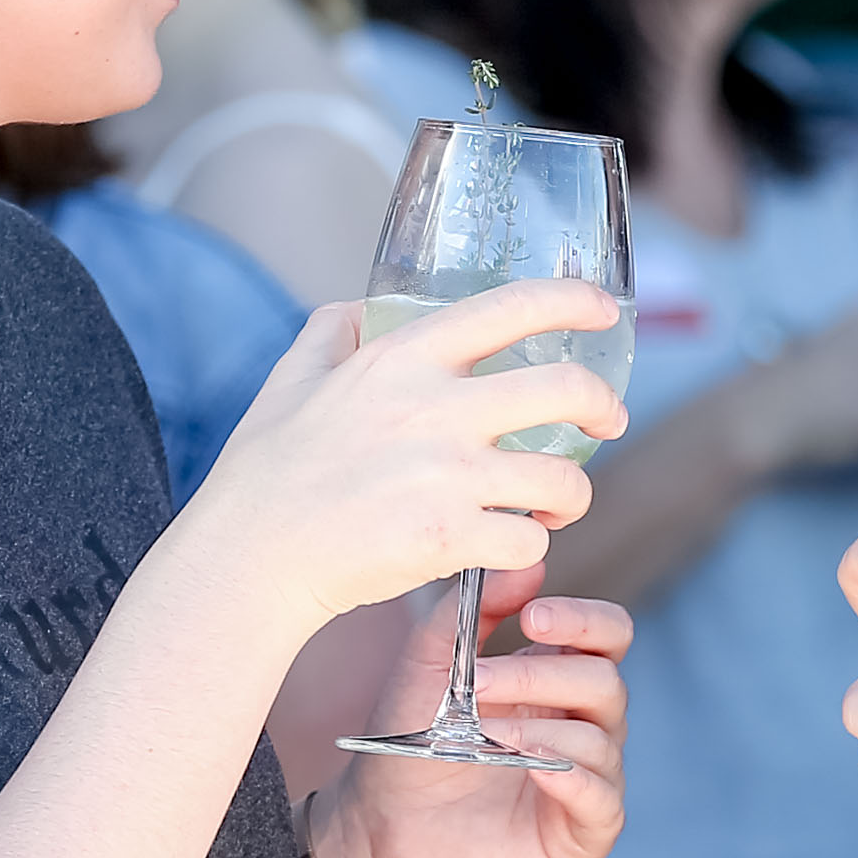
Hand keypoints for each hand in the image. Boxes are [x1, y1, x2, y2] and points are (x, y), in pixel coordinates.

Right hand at [178, 279, 628, 632]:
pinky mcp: (451, 538)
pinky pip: (530, 540)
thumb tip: (357, 306)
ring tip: (552, 503)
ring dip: (571, 495)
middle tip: (608, 422)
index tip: (604, 310)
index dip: (575, 301)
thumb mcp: (292, 379)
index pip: (515, 307)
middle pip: (567, 390)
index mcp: (404, 358)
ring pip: (564, 479)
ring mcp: (449, 475)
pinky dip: (528, 546)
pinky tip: (506, 544)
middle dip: (605, 406)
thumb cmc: (266, 470)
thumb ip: (330, 332)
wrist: (250, 557)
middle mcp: (437, 408)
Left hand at [311, 559, 633, 857]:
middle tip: (480, 683)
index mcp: (558, 679)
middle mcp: (583, 726)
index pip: (609, 635)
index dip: (583, 620)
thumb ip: (475, 611)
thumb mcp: (430, 663)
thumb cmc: (409, 741)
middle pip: (607, 682)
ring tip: (487, 734)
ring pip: (603, 739)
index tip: (531, 616)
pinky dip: (573, 781)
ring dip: (542, 728)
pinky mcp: (580, 833)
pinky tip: (528, 768)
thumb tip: (531, 563)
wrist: (378, 824)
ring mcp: (587, 780)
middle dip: (543, 677)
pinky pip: (603, 802)